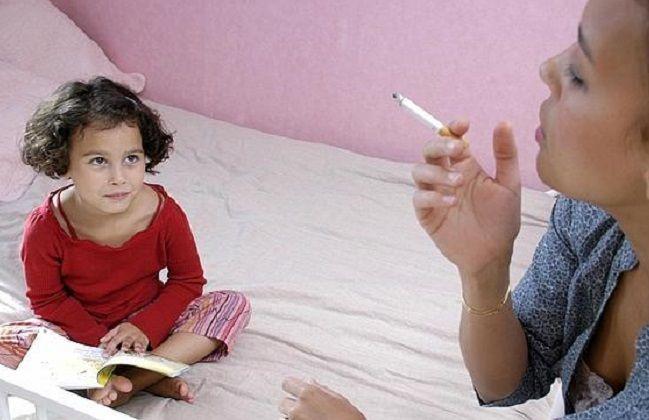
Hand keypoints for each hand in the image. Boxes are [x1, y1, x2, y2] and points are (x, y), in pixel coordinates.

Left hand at [99, 322, 148, 354]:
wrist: (136, 326)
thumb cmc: (124, 331)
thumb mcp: (115, 331)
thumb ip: (108, 336)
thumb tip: (102, 341)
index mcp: (121, 332)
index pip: (115, 340)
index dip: (110, 347)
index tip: (105, 355)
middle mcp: (130, 335)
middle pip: (127, 340)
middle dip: (126, 345)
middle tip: (124, 349)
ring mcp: (138, 338)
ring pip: (137, 342)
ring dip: (137, 346)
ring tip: (137, 350)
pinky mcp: (144, 341)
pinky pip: (144, 345)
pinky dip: (144, 349)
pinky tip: (142, 352)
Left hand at [279, 377, 365, 419]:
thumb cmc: (349, 419)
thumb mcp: (339, 399)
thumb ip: (321, 389)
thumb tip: (312, 383)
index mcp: (309, 393)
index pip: (287, 383)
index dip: (292, 386)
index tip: (296, 388)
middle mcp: (298, 407)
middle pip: (283, 402)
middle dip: (292, 404)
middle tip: (305, 407)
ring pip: (285, 416)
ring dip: (293, 416)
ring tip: (309, 417)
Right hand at [411, 120, 520, 275]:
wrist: (493, 254)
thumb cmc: (501, 220)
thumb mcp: (509, 185)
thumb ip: (506, 155)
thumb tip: (503, 122)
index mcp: (465, 166)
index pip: (451, 139)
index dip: (452, 128)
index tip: (463, 125)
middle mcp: (446, 176)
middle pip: (429, 150)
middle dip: (440, 144)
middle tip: (458, 149)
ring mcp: (434, 194)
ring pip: (419, 171)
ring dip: (437, 171)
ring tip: (458, 182)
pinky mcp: (427, 214)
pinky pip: (419, 197)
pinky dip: (433, 195)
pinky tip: (451, 201)